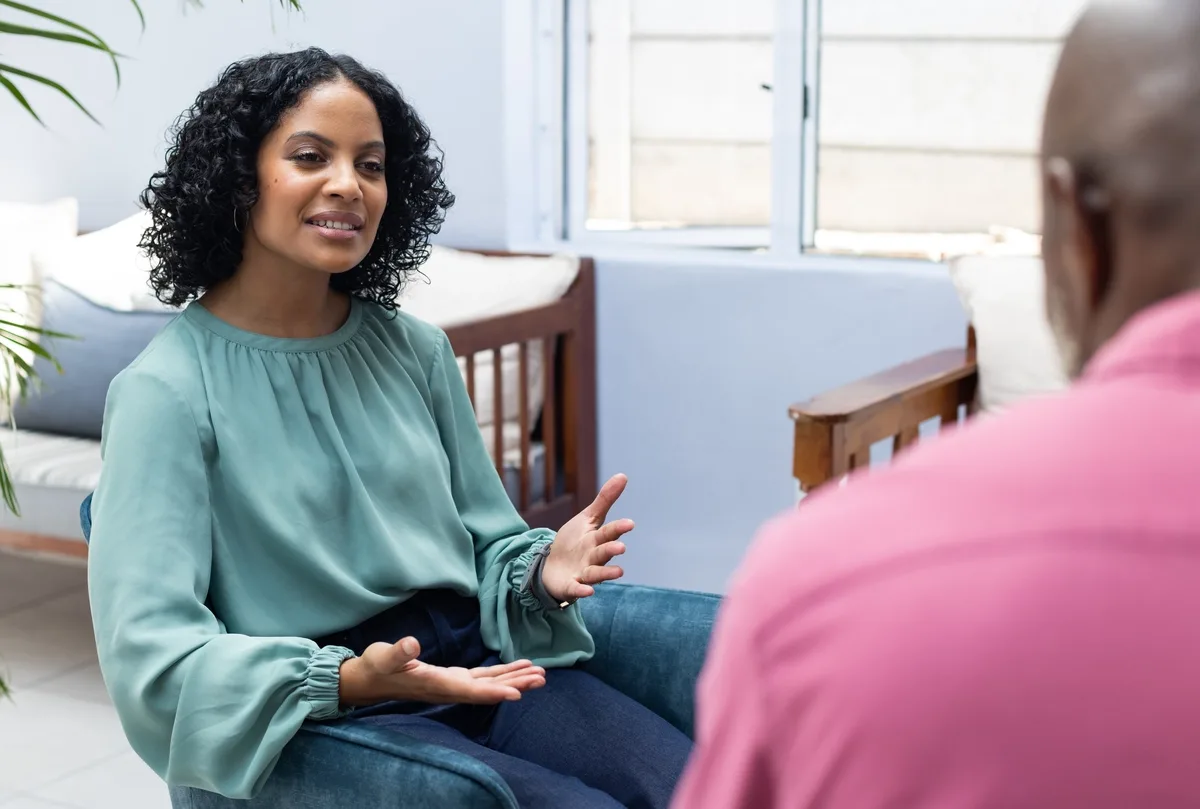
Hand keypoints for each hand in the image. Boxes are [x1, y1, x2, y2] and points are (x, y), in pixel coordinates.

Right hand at [339, 636, 545, 707]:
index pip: (470, 692)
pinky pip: (481, 679)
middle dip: (514, 686)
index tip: (518, 694)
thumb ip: (399, 652)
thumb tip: (412, 644)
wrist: (367, 679)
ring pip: (488, 685)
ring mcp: (451, 684)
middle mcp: (448, 688)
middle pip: (487, 691)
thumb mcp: (383, 656)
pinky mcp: (451, 678)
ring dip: (513, 680)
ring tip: (539, 674)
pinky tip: (517, 669)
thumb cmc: (375, 667)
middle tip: (541, 679)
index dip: (494, 693)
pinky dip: (501, 674)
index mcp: (436, 684)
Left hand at [542, 473, 634, 603]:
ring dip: (606, 573)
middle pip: (603, 552)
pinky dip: (581, 591)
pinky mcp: (571, 586)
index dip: (618, 528)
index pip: (609, 532)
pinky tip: (587, 591)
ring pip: (596, 573)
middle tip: (620, 547)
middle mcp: (593, 557)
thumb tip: (623, 476)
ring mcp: (583, 573)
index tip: (629, 523)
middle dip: (611, 550)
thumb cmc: (575, 542)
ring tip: (620, 572)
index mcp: (597, 539)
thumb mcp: (588, 519)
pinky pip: (577, 590)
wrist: (552, 566)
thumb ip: (605, 500)